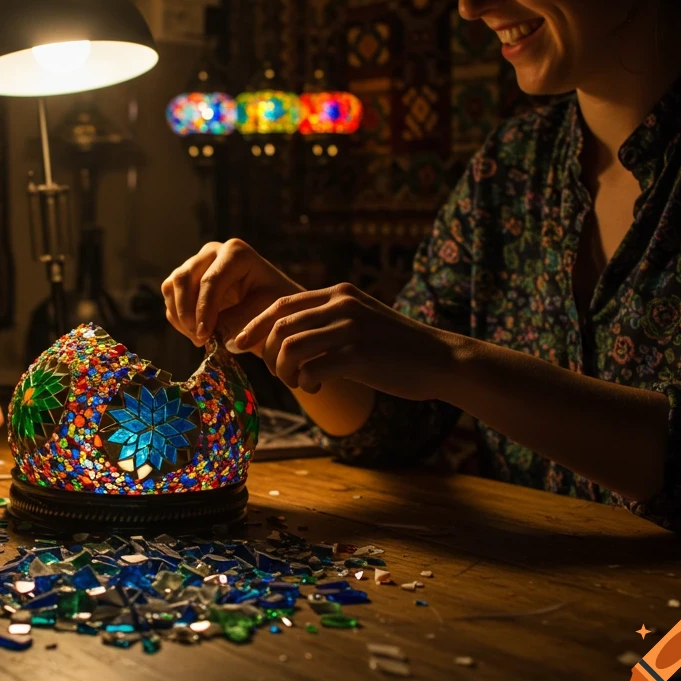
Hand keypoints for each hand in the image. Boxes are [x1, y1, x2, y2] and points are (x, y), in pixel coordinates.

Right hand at [161, 238, 302, 346]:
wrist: (272, 307)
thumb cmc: (274, 308)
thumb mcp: (264, 315)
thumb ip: (238, 323)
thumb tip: (209, 335)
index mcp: (236, 252)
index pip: (210, 281)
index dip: (203, 310)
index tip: (205, 336)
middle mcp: (213, 251)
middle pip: (184, 278)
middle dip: (187, 313)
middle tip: (199, 339)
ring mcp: (197, 262)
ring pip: (172, 286)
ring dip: (180, 316)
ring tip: (199, 339)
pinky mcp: (187, 278)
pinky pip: (170, 297)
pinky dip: (177, 318)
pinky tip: (196, 334)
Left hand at [235, 283, 465, 401]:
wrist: (441, 359)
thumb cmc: (395, 347)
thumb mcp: (359, 320)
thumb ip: (326, 321)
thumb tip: (284, 339)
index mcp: (338, 293)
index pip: (281, 305)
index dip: (254, 325)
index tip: (239, 343)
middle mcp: (342, 305)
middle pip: (280, 327)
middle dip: (268, 354)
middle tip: (278, 373)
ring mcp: (351, 329)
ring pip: (290, 348)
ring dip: (284, 371)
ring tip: (298, 382)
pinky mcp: (359, 355)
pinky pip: (312, 369)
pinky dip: (306, 382)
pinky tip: (316, 387)